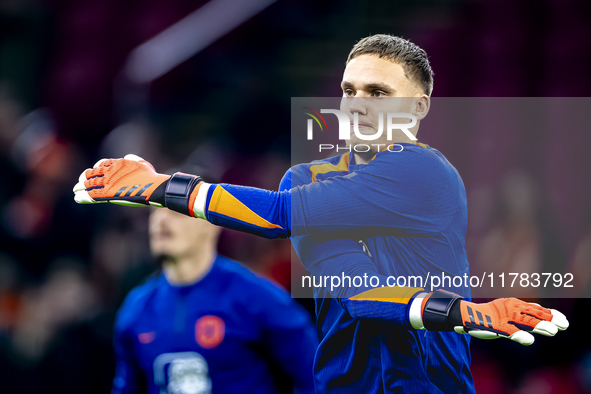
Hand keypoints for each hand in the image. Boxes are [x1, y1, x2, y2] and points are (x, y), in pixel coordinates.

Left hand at [73, 154, 169, 206]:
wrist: (153, 187)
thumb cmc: (150, 176)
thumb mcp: (142, 163)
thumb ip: (132, 159)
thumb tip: (126, 156)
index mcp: (118, 163)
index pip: (102, 164)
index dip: (96, 168)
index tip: (92, 171)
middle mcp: (110, 171)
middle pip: (93, 173)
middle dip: (85, 177)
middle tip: (80, 181)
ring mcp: (108, 182)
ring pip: (89, 184)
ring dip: (81, 187)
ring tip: (76, 189)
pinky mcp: (107, 193)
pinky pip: (91, 194)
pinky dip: (83, 196)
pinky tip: (77, 198)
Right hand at [454, 298, 568, 344]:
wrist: (466, 315)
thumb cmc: (489, 315)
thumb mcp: (507, 310)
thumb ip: (523, 313)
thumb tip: (542, 311)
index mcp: (513, 304)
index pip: (535, 308)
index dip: (549, 313)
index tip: (563, 319)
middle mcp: (510, 309)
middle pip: (533, 314)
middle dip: (549, 319)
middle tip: (563, 325)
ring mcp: (503, 318)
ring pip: (524, 322)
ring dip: (539, 326)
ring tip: (553, 331)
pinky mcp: (496, 327)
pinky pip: (509, 332)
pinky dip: (519, 335)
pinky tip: (529, 340)